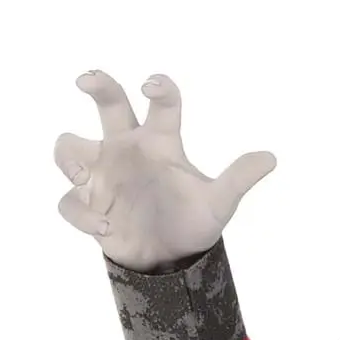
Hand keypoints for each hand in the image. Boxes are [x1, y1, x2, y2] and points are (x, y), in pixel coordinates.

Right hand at [53, 70, 273, 270]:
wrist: (170, 260)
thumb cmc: (191, 222)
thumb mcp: (218, 204)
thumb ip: (238, 179)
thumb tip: (270, 158)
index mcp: (160, 141)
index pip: (161, 104)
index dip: (157, 88)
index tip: (151, 87)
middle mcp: (128, 148)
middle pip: (108, 104)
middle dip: (96, 84)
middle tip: (85, 80)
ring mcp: (103, 174)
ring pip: (69, 146)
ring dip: (70, 155)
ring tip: (85, 173)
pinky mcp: (89, 203)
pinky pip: (71, 201)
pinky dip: (82, 213)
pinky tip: (105, 228)